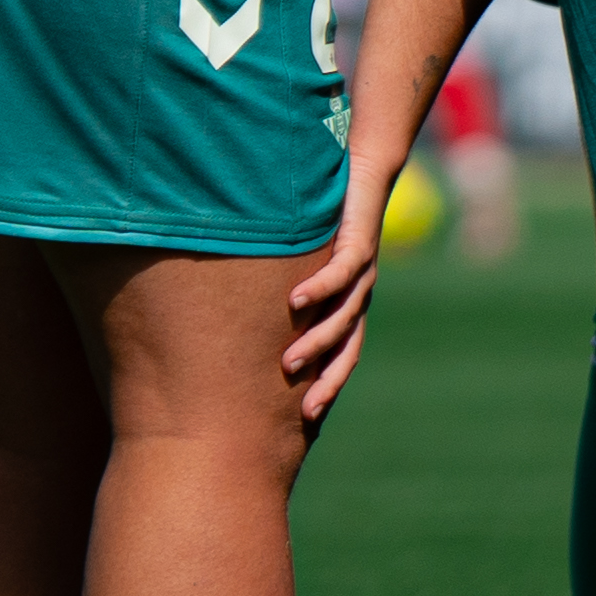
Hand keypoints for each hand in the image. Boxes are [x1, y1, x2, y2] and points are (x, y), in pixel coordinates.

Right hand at [283, 164, 401, 427]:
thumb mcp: (301, 262)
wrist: (365, 171)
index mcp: (347, 306)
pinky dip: (319, 288)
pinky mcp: (360, 243)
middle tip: (305, 416)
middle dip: (328, 383)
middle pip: (348, 350)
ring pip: (343, 317)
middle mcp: (358, 296)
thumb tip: (231, 317)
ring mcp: (363, 273)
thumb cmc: (325, 219)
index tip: (303, 424)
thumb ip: (276, 290)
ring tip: (287, 364)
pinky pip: (342, 272)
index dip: (326, 388)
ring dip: (316, 342)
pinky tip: (295, 301)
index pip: (340, 358)